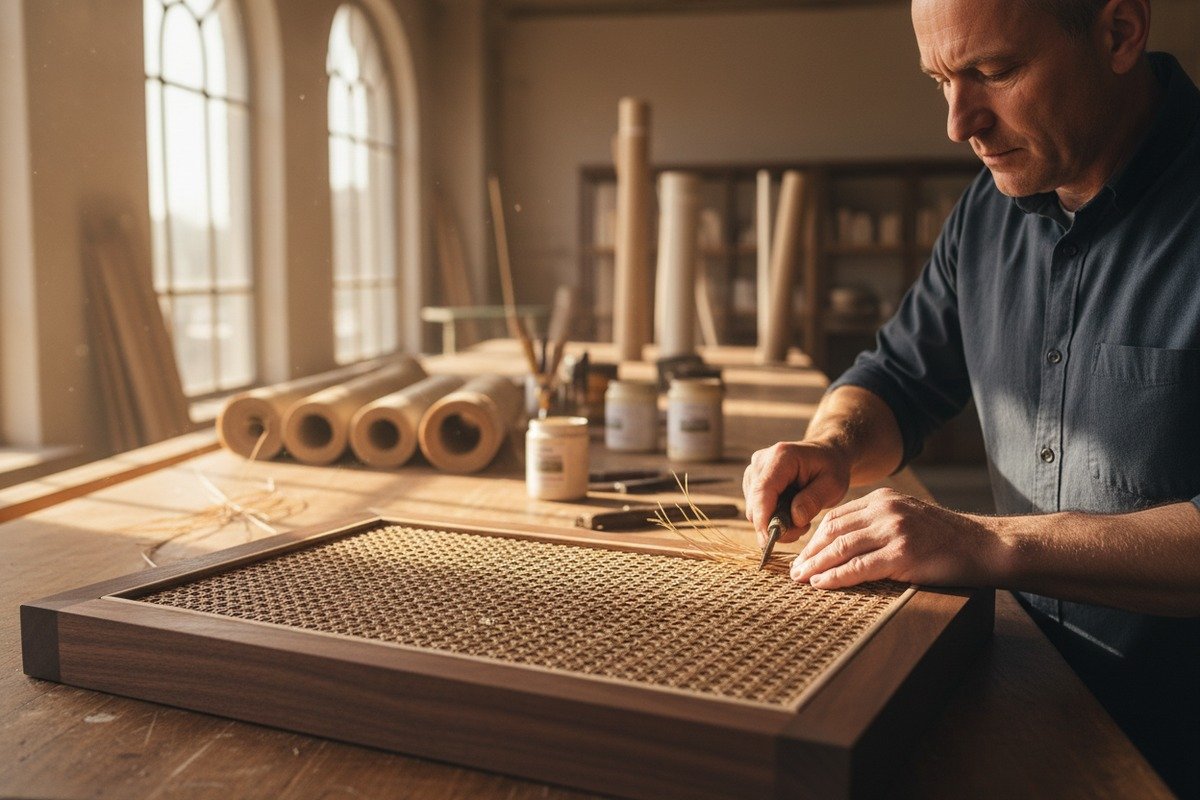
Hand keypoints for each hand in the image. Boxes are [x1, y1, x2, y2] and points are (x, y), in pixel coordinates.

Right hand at [743, 441, 851, 547]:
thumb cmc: (831, 468)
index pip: (763, 491)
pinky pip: (755, 509)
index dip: (763, 518)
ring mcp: (753, 471)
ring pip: (753, 510)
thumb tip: (794, 519)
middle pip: (754, 505)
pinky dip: (770, 517)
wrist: (826, 455)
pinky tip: (790, 512)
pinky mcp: (751, 482)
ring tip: (800, 518)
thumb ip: (814, 501)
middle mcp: (760, 462)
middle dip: (774, 525)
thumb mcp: (833, 485)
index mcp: (781, 457)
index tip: (770, 540)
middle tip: (803, 528)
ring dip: (774, 522)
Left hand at [791, 488, 997, 588]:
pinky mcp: (903, 554)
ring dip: (816, 565)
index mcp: (884, 499)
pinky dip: (835, 577)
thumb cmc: (947, 539)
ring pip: (841, 548)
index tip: (802, 554)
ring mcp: (894, 530)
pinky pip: (859, 567)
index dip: (815, 537)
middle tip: (794, 570)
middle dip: (810, 552)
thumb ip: (879, 524)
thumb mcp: (909, 518)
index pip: (837, 517)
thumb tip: (845, 544)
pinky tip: (821, 584)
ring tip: (801, 580)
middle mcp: (885, 510)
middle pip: (833, 530)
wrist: (986, 546)